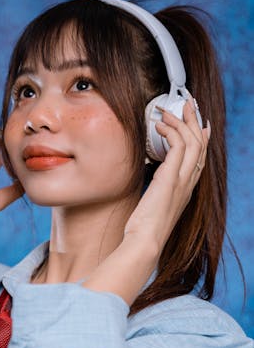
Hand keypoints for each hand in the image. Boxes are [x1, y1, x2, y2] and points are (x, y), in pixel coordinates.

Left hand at [123, 97, 210, 252]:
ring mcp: (182, 181)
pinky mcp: (170, 179)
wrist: (145, 243)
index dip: (202, 139)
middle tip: (188, 105)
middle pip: (200, 145)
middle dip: (195, 121)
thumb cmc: (144, 230)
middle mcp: (188, 184)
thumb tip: (150, 185)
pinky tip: (159, 126)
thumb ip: (156, 192)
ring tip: (169, 110)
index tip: (201, 125)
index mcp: (186, 190)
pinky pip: (177, 146)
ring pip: (192, 142)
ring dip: (181, 122)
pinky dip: (170, 132)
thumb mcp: (153, 206)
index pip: (200, 159)